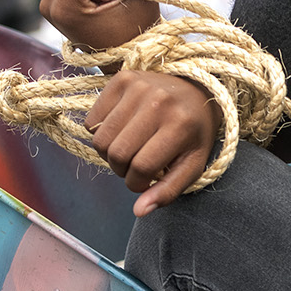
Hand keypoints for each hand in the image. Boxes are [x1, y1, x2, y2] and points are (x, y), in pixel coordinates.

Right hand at [84, 70, 219, 215]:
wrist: (198, 89)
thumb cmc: (194, 133)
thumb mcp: (192, 165)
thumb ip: (168, 191)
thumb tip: (139, 211)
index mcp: (180, 125)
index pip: (141, 167)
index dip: (137, 183)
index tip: (144, 181)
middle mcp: (158, 102)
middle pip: (116, 154)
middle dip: (122, 170)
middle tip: (135, 165)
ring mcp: (138, 86)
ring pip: (100, 139)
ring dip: (109, 153)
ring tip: (128, 148)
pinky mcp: (121, 78)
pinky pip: (92, 120)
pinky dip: (101, 132)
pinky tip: (122, 129)